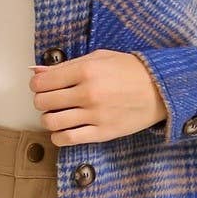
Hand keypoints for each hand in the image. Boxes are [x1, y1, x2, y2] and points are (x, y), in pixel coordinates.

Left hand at [29, 50, 167, 145]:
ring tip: (58, 114)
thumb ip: (66, 66)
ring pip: (51, 122)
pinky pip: (67, 139)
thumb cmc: (129, 70)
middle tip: (50, 99)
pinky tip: (64, 129)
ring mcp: (94, 116)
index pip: (42, 83)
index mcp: (85, 71)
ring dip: (49, 118)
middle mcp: (87, 94)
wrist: (160, 89)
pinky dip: (58, 136)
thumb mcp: (98, 58)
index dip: (37, 85)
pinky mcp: (102, 133)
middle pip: (43, 102)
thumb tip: (36, 71)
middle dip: (42, 101)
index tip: (42, 86)